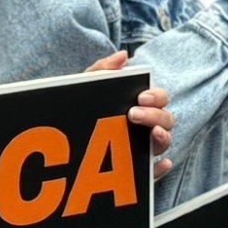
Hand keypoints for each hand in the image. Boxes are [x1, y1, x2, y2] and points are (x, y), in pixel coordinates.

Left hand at [83, 53, 173, 177]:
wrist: (61, 140)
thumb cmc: (83, 109)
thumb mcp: (87, 89)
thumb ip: (102, 69)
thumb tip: (123, 55)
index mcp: (140, 106)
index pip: (160, 99)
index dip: (156, 97)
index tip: (141, 96)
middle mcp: (147, 127)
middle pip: (166, 120)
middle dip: (156, 115)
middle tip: (134, 114)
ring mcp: (144, 149)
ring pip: (164, 144)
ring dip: (163, 138)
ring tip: (152, 134)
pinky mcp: (137, 171)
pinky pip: (155, 172)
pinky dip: (160, 168)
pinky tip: (159, 164)